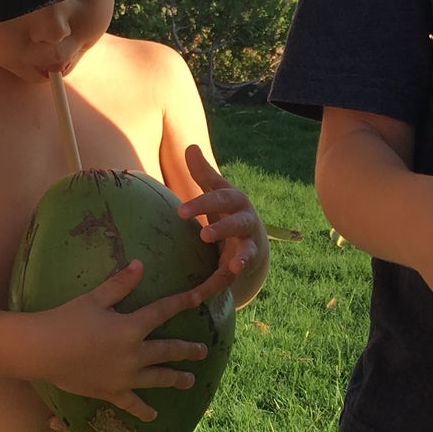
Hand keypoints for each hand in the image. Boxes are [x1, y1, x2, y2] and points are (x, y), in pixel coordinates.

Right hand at [30, 260, 223, 422]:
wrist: (42, 350)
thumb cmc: (67, 320)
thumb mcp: (94, 299)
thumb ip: (120, 284)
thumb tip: (139, 264)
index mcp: (131, 327)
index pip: (162, 311)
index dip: (181, 303)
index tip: (197, 299)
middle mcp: (133, 354)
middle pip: (168, 350)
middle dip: (187, 351)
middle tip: (202, 351)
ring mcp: (124, 376)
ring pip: (157, 379)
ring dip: (175, 379)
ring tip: (190, 381)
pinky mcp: (111, 392)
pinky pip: (131, 404)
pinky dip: (143, 411)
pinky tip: (153, 416)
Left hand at [177, 144, 262, 276]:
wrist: (251, 235)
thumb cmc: (226, 209)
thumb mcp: (216, 191)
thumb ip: (203, 173)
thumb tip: (190, 147)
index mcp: (235, 200)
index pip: (220, 198)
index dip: (202, 204)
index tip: (181, 212)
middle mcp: (246, 220)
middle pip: (237, 222)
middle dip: (223, 228)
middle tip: (203, 235)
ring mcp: (250, 243)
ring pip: (246, 249)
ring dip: (240, 257)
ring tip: (233, 265)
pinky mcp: (247, 263)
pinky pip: (240, 272)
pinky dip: (233, 279)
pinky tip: (227, 285)